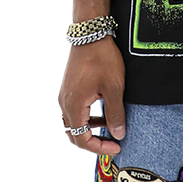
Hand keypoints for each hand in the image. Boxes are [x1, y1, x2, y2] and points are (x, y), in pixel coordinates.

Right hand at [58, 35, 125, 155]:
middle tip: (113, 142)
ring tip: (110, 125)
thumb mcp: (114, 87)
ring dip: (89, 129)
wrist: (90, 34)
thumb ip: (116, 114)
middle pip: (74, 134)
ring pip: (73, 123)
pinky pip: (74, 111)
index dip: (99, 147)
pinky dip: (86, 117)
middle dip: (93, 142)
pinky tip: (102, 111)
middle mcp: (64, 103)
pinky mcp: (68, 88)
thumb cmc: (102, 58)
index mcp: (74, 106)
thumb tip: (118, 134)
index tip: (116, 146)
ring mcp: (64, 95)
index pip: (82, 139)